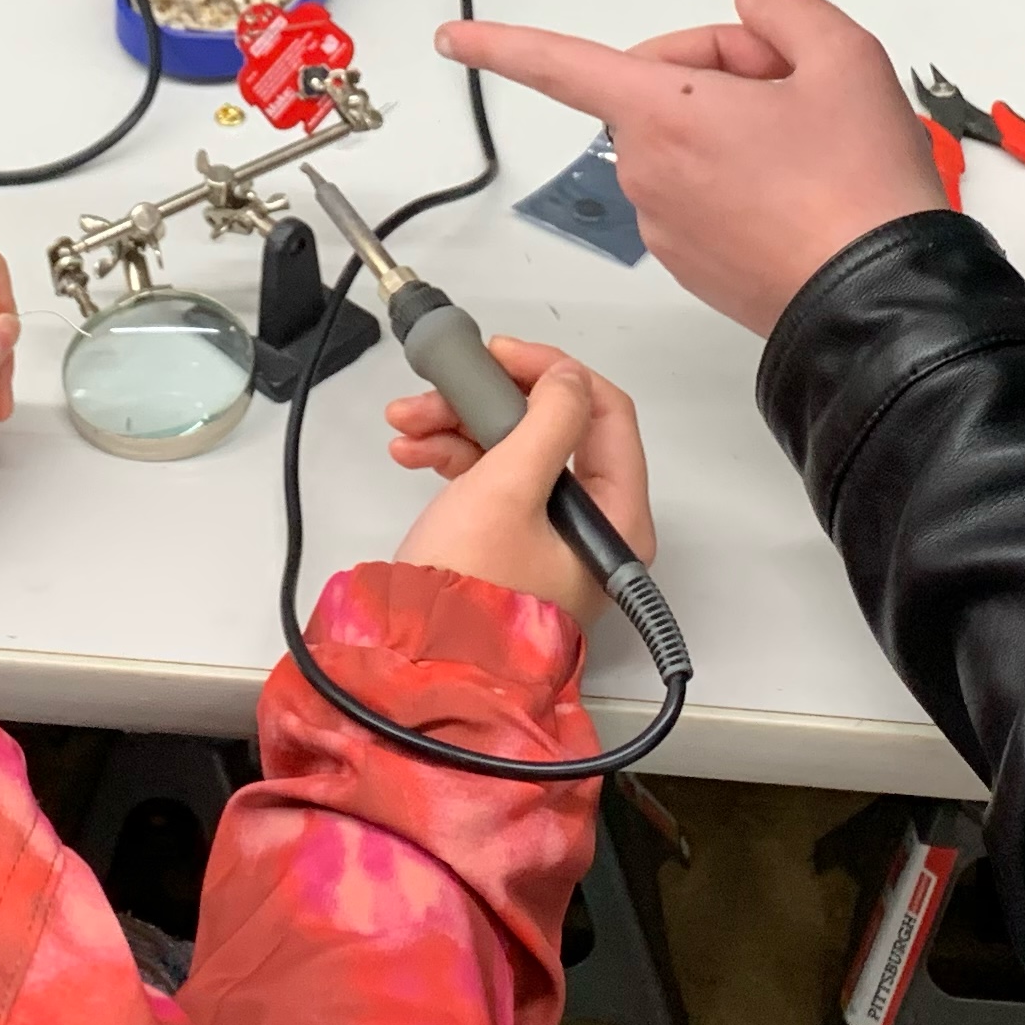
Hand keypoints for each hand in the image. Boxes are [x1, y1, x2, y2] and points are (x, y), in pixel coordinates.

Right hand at [385, 337, 655, 624]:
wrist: (419, 671)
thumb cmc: (470, 598)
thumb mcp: (508, 489)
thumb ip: (545, 421)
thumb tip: (565, 379)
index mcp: (616, 519)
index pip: (605, 414)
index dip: (552, 372)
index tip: (500, 354)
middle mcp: (593, 529)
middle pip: (553, 430)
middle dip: (489, 401)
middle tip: (443, 388)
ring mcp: (553, 540)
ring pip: (514, 452)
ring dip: (459, 426)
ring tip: (408, 424)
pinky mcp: (513, 548)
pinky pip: (492, 484)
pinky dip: (454, 460)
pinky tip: (413, 452)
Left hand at [443, 0, 940, 335]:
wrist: (880, 302)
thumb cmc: (858, 193)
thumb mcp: (845, 59)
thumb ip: (786, 11)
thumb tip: (754, 9)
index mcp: (665, 112)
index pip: (562, 65)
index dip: (502, 45)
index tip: (454, 39)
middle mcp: (649, 171)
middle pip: (661, 87)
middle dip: (721, 72)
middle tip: (798, 89)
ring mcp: (666, 224)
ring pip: (684, 140)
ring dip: (733, 127)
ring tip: (811, 149)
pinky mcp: (692, 261)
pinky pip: (699, 191)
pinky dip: (738, 177)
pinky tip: (799, 188)